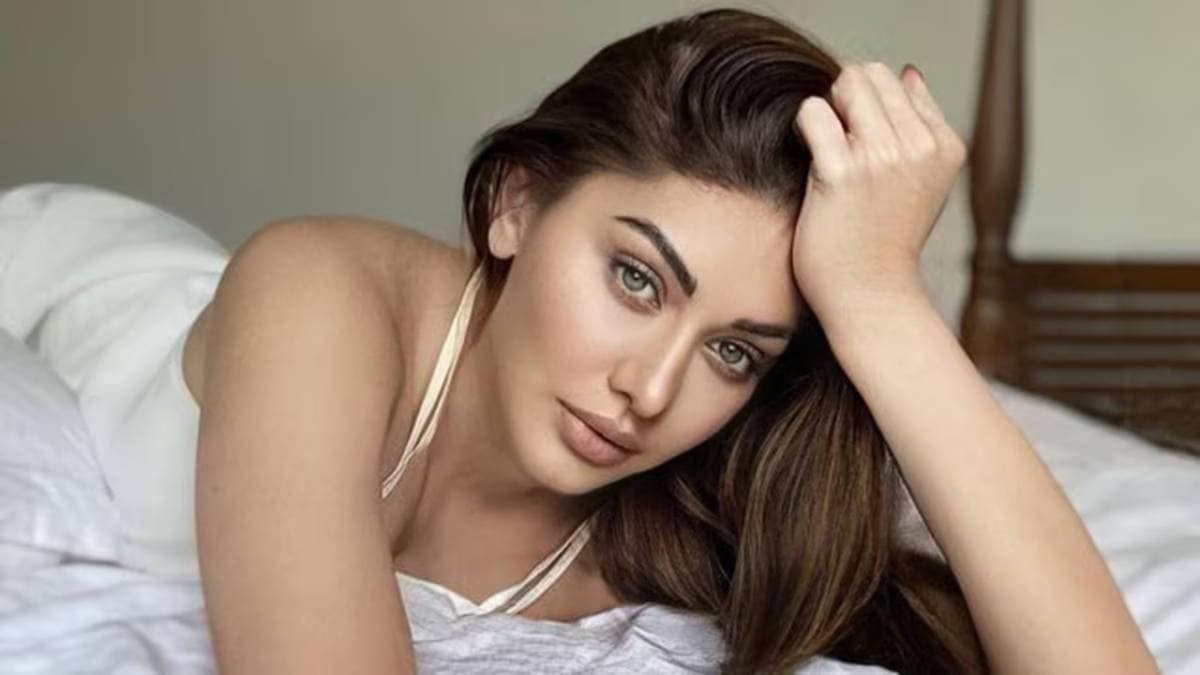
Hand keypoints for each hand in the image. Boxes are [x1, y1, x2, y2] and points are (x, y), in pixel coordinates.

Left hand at [790, 62, 965, 317]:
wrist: (870, 298)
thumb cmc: (885, 243)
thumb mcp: (923, 181)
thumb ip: (919, 127)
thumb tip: (908, 73)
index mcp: (944, 146)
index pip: (898, 80)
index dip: (867, 102)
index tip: (859, 140)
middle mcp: (919, 147)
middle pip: (870, 74)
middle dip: (845, 97)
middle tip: (835, 141)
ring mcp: (882, 158)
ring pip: (845, 84)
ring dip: (826, 110)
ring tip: (824, 149)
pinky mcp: (842, 173)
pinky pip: (813, 113)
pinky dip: (803, 126)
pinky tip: (807, 156)